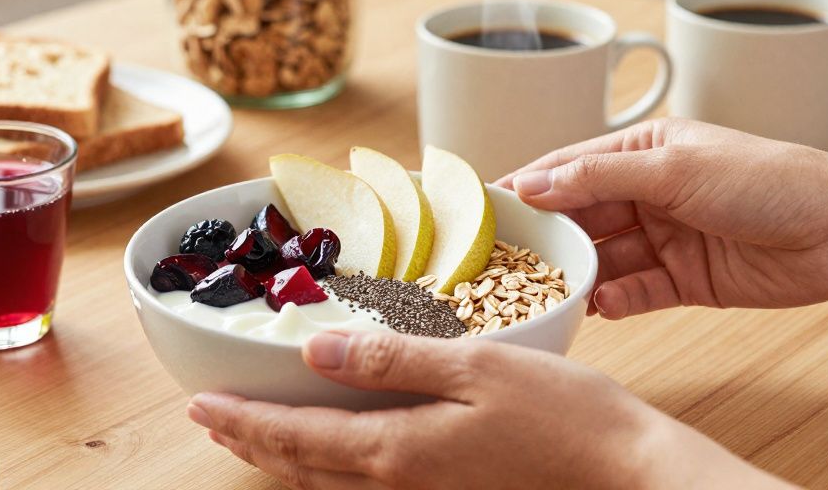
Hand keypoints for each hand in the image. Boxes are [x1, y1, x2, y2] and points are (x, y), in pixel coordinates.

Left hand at [189, 330, 791, 489]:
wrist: (625, 471)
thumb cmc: (564, 415)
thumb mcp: (475, 367)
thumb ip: (392, 360)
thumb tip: (316, 351)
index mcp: (398, 448)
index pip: (297, 437)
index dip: (244, 421)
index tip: (201, 406)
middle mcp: (401, 481)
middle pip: (303, 465)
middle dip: (252, 442)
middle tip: (211, 419)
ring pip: (330, 480)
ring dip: (284, 456)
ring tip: (255, 434)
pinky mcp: (449, 489)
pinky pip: (366, 482)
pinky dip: (328, 465)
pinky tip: (333, 448)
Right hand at [498, 118, 827, 317]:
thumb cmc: (769, 180)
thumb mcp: (673, 168)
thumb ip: (599, 178)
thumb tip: (536, 182)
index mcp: (644, 152)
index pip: (569, 167)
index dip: (528, 185)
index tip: (486, 204)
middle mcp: (649, 193)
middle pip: (580, 216)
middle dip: (547, 236)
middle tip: (506, 258)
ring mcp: (665, 238)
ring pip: (604, 258)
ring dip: (579, 273)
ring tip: (550, 289)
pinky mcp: (684, 280)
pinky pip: (635, 291)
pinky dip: (616, 299)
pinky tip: (601, 305)